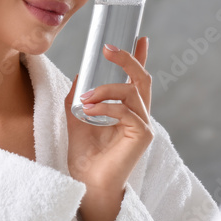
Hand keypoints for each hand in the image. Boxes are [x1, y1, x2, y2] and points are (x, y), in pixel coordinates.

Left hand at [64, 38, 153, 194]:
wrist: (87, 183)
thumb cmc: (85, 156)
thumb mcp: (76, 119)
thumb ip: (78, 98)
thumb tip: (80, 76)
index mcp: (127, 110)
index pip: (137, 79)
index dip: (140, 58)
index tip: (140, 38)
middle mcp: (140, 115)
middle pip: (142, 79)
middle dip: (128, 60)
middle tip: (109, 49)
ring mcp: (143, 125)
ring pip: (131, 92)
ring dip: (105, 90)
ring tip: (85, 98)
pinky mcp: (142, 135)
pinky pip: (126, 112)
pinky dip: (106, 107)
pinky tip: (90, 110)